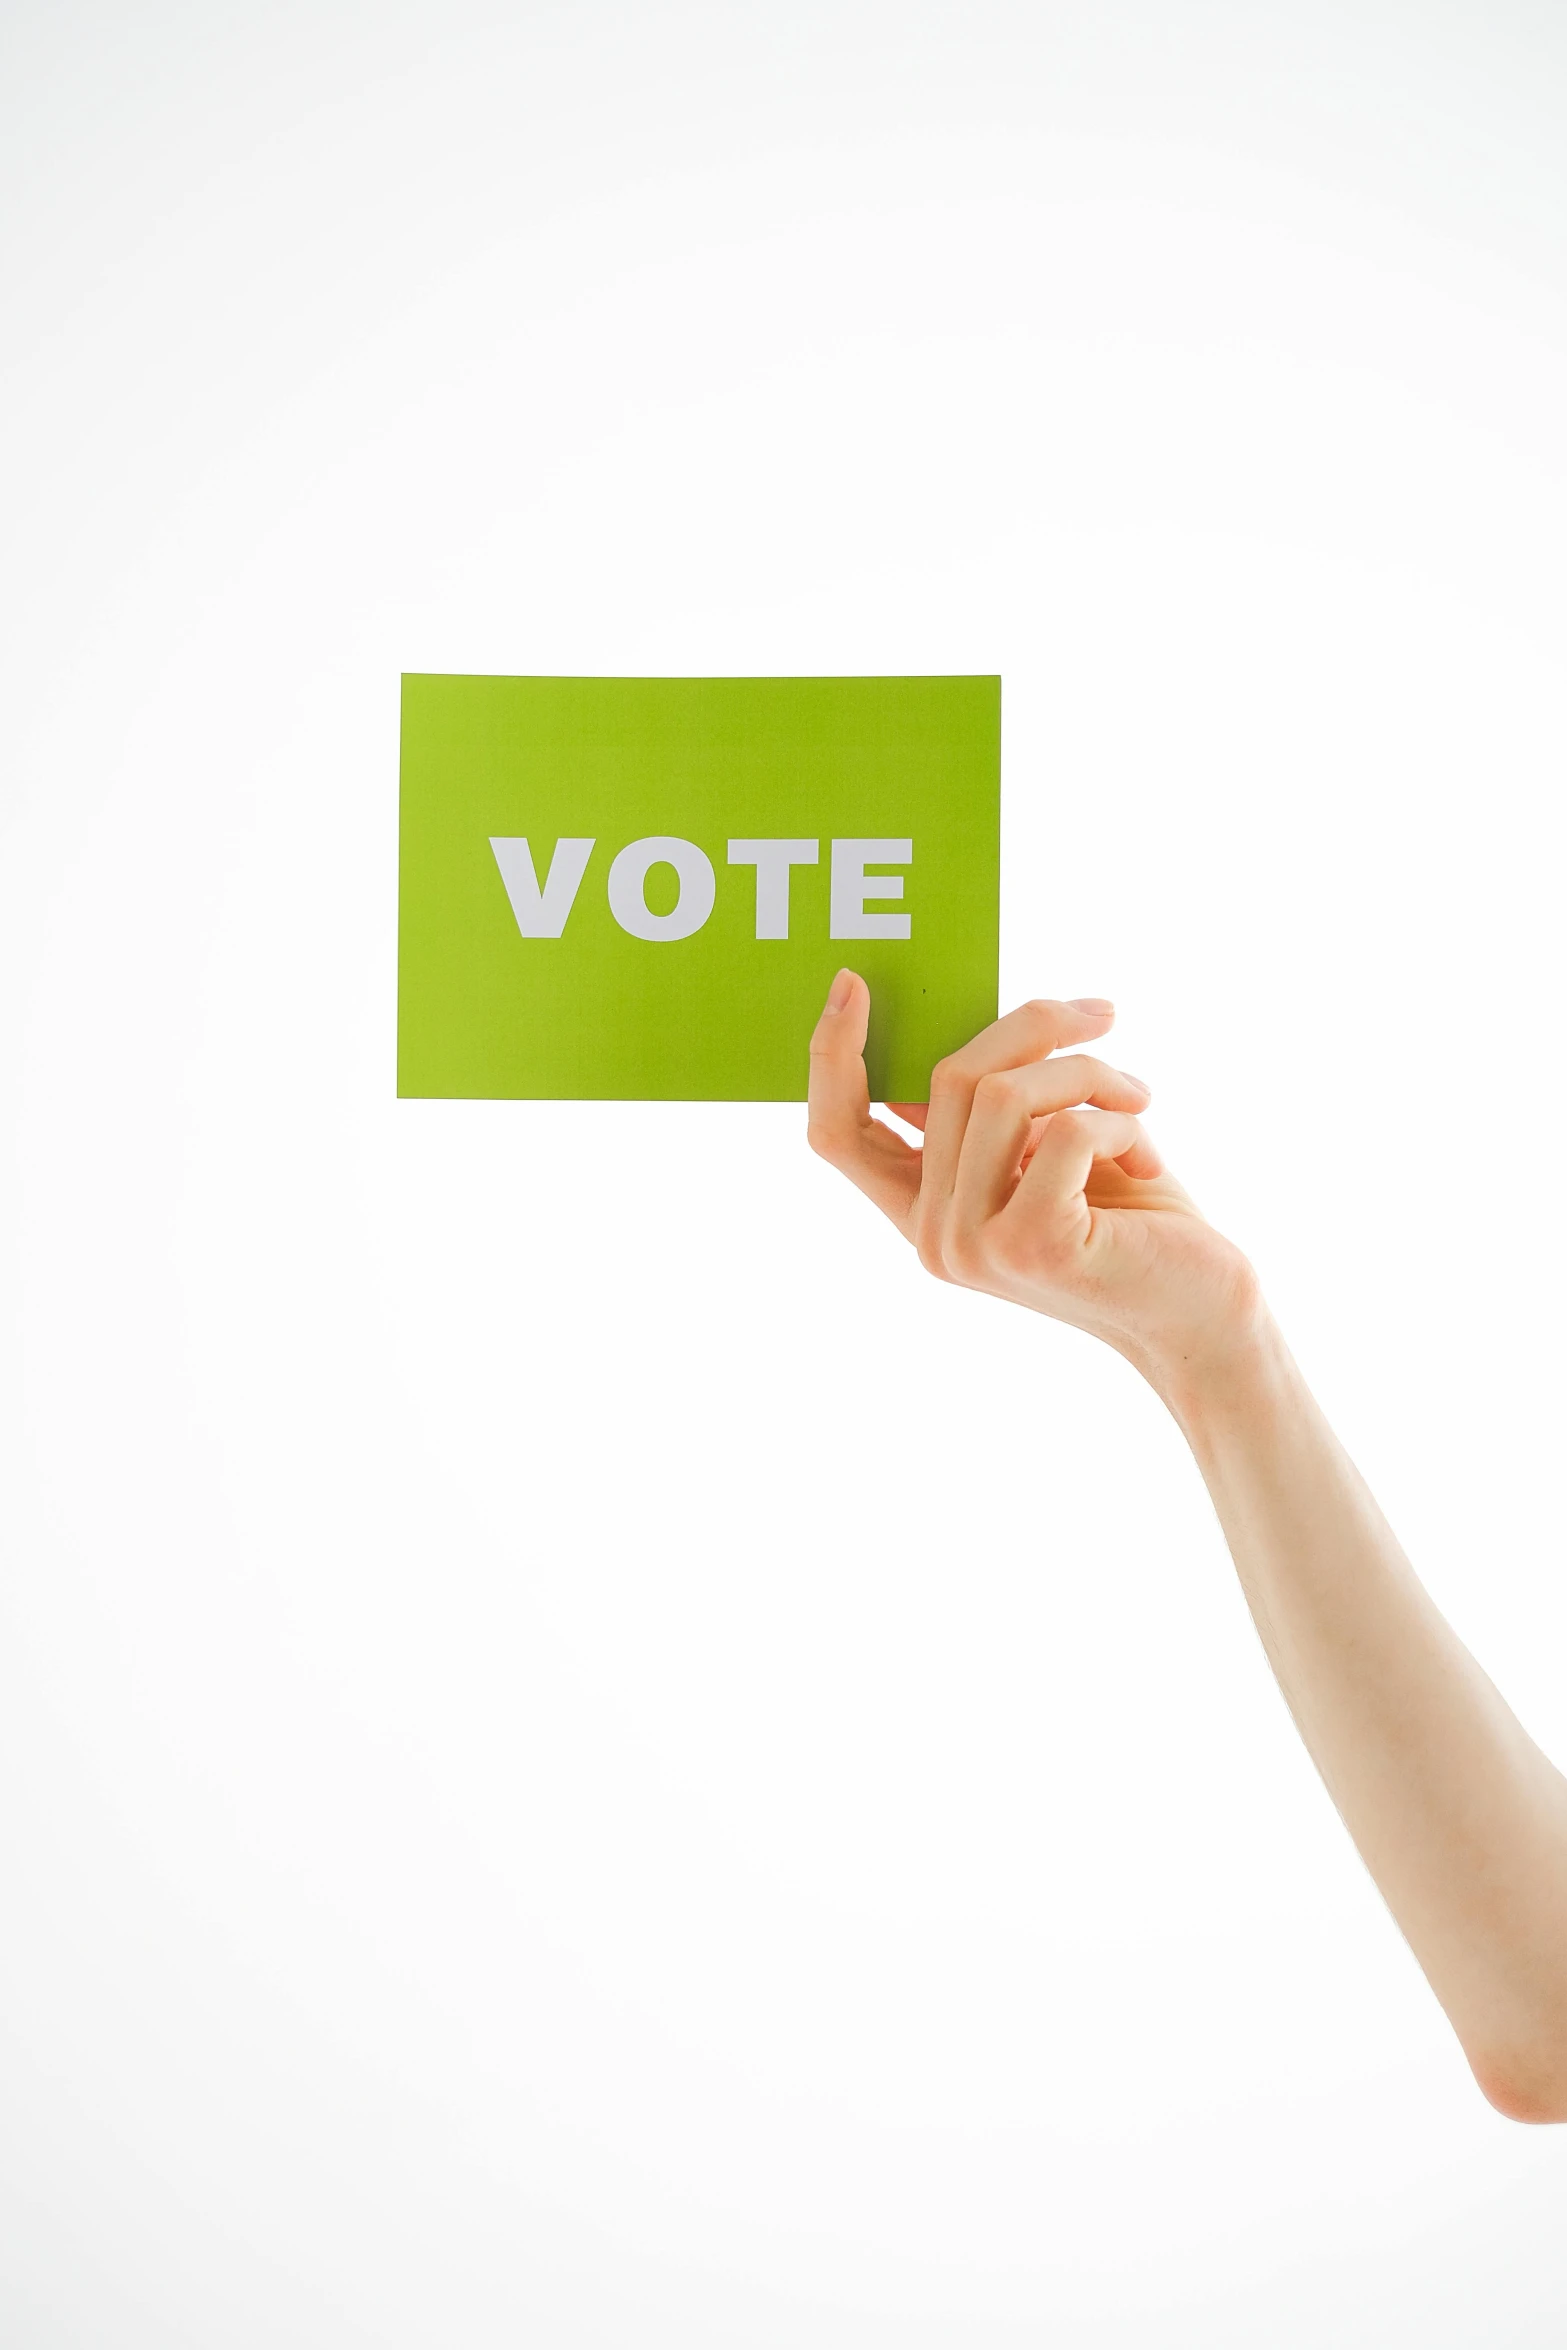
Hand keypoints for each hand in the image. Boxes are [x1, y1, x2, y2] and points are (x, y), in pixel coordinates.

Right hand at [807, 972, 1263, 1386]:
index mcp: (920, 1212)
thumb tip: (969, 1028)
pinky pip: (1064, 1129)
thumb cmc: (1132, 1220)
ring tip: (1138, 1100)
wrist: (1200, 1311)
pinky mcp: (1031, 1244)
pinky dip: (1120, 1122)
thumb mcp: (1044, 1151)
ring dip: (1090, 1074)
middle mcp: (931, 1236)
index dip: (831, 1053)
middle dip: (1035, 1026)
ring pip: (1005, 1092)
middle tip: (1102, 1015)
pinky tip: (1149, 1159)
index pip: (837, 1133)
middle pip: (947, 1076)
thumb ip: (990, 1108)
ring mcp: (973, 1246)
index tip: (854, 982)